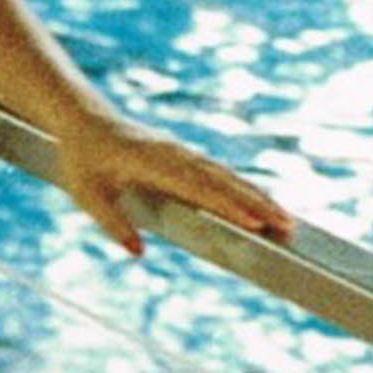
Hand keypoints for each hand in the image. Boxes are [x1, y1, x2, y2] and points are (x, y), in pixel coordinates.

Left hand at [55, 115, 293, 258]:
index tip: (254, 224)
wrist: (85, 120)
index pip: (197, 187)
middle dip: (258, 205)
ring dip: (259, 197)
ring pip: (228, 176)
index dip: (227, 206)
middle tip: (289, 228)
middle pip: (224, 182)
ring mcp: (183, 153)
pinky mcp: (186, 156)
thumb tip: (137, 252)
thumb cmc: (83, 159)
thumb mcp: (87, 193)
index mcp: (153, 163)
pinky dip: (245, 188)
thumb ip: (111, 222)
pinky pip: (221, 173)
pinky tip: (264, 204)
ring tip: (287, 221)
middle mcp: (175, 156)